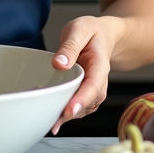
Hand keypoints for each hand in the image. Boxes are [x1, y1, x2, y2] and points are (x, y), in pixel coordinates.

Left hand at [48, 15, 117, 134]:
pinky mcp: (86, 92)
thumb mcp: (79, 30)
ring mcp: (94, 88)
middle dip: (73, 113)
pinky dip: (68, 113)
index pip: (93, 85)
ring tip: (50, 122)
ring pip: (85, 108)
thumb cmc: (92, 31)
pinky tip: (54, 116)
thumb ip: (70, 46)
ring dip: (69, 116)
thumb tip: (59, 63)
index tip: (70, 110)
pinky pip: (79, 106)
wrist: (103, 34)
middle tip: (54, 122)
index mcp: (99, 64)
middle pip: (89, 102)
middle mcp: (99, 80)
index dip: (82, 100)